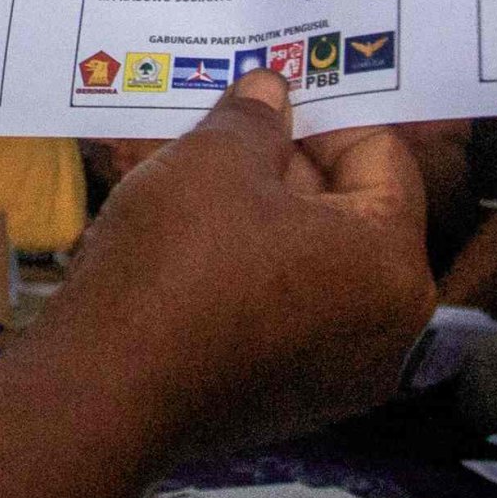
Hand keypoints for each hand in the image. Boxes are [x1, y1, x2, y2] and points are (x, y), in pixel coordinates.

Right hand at [53, 75, 430, 456]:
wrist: (104, 392)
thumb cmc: (175, 265)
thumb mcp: (213, 160)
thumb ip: (254, 117)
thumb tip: (270, 93)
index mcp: (392, 267)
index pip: (382, 157)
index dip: (322, 115)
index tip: (267, 100)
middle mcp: (388, 331)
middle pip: (352, 215)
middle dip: (289, 168)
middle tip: (226, 136)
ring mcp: (341, 377)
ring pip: (315, 266)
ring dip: (266, 221)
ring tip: (199, 188)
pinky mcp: (291, 404)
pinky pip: (288, 316)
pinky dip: (253, 277)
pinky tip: (191, 253)